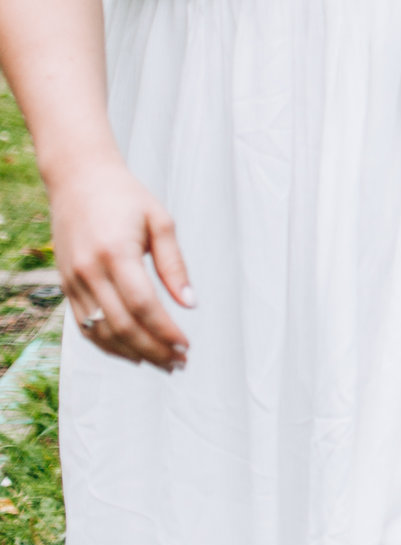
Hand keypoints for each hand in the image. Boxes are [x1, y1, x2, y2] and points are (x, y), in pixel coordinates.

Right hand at [52, 157, 191, 370]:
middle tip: (179, 363)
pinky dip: (108, 343)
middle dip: (153, 349)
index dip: (165, 331)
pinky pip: (85, 325)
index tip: (187, 346)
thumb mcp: (160, 222)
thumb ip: (174, 265)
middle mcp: (89, 272)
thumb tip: (190, 303)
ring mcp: (73, 282)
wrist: (78, 181)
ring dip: (132, 352)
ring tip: (161, 363)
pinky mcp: (66, 286)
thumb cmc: (126, 198)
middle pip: (122, 325)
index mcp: (115, 254)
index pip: (143, 305)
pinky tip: (132, 351)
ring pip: (100, 331)